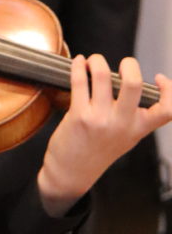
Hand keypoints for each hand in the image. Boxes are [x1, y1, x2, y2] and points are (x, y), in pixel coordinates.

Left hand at [38, 54, 171, 215]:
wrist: (71, 173)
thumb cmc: (97, 153)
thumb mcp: (126, 138)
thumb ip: (135, 117)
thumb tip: (132, 85)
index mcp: (138, 128)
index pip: (167, 109)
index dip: (169, 90)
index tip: (158, 78)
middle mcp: (122, 123)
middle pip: (134, 84)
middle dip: (129, 64)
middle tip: (123, 64)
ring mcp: (100, 119)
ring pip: (103, 76)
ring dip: (97, 60)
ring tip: (93, 60)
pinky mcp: (79, 116)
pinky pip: (80, 81)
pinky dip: (79, 67)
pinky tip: (79, 63)